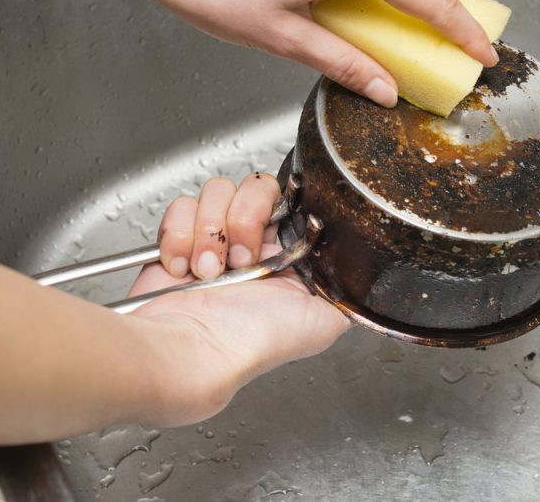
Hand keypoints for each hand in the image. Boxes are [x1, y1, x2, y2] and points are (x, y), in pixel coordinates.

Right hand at [127, 174, 349, 423]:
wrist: (198, 352)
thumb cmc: (255, 342)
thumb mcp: (325, 321)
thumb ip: (346, 288)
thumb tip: (362, 272)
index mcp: (286, 256)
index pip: (291, 201)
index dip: (280, 208)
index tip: (272, 229)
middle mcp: (252, 244)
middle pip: (255, 187)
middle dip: (245, 218)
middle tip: (240, 258)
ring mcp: (213, 240)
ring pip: (217, 192)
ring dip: (210, 230)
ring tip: (208, 270)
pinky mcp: (177, 240)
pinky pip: (181, 207)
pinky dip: (179, 235)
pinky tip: (183, 269)